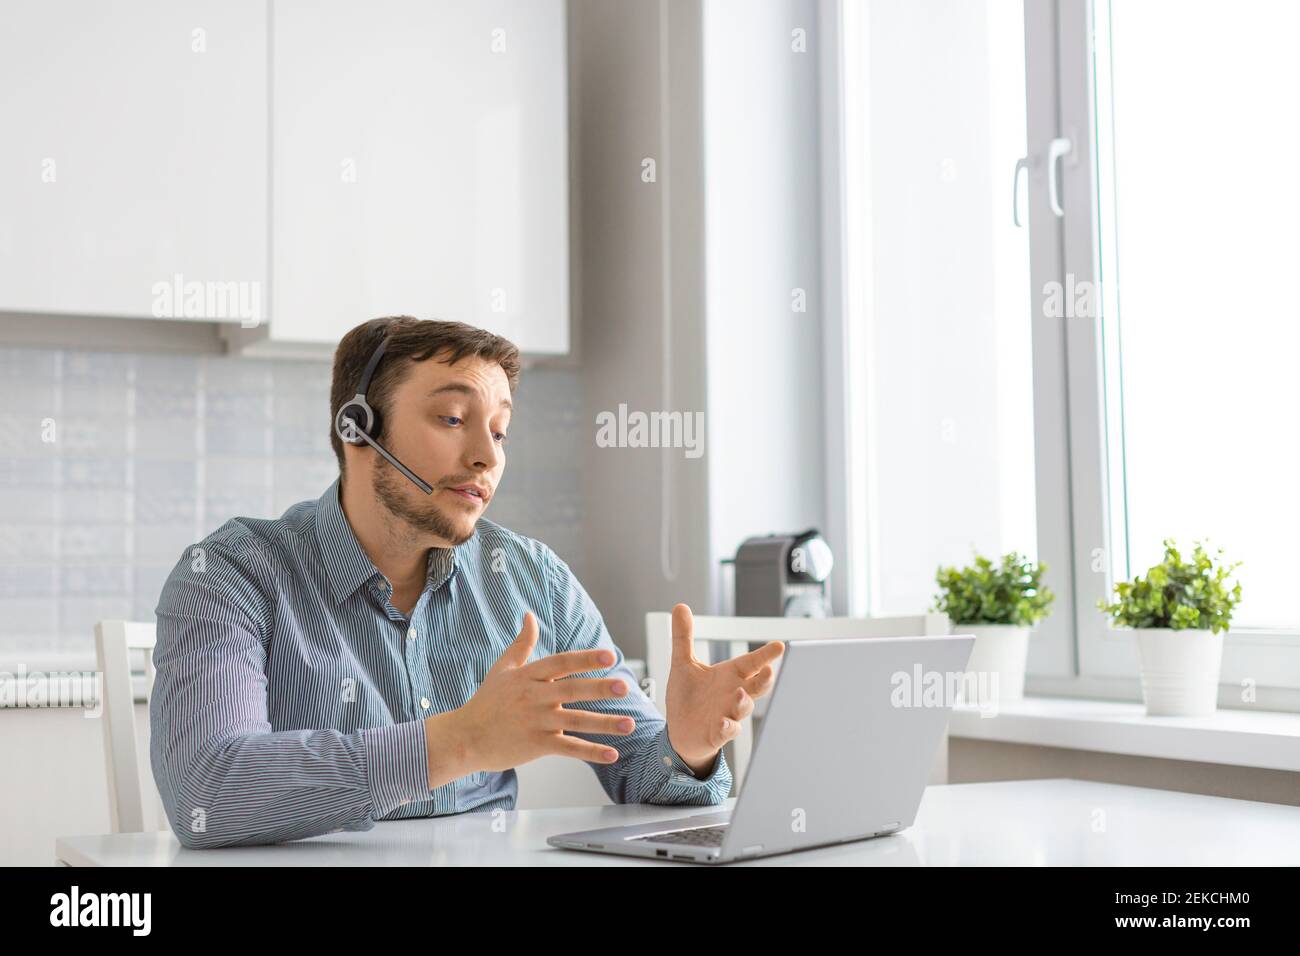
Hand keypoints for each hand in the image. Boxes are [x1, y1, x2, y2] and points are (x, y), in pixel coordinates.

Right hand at [439, 611, 635, 774]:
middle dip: (600, 688)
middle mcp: (533, 697)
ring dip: (605, 723)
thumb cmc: (486, 702)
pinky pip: (568, 748)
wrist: (465, 738)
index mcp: (528, 676)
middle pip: (571, 690)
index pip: (561, 663)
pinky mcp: (536, 745)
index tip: (609, 656)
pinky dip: (591, 752)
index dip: (585, 659)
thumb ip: (521, 643)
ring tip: (630, 723)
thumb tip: (530, 615)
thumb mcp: (502, 669)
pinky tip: (612, 753)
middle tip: (625, 685)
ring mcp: (535, 722)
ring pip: (575, 722)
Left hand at [664, 603, 782, 774]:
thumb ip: (683, 637)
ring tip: (739, 693)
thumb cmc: (688, 696)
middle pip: (757, 686)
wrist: (679, 730)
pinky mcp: (717, 733)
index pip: (751, 662)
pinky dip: (727, 727)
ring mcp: (728, 714)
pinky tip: (723, 723)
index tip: (780, 645)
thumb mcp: (683, 663)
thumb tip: (680, 606)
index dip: (765, 655)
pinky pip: (727, 731)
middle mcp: (733, 694)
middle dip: (765, 679)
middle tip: (770, 671)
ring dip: (743, 701)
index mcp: (729, 675)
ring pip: (744, 708)